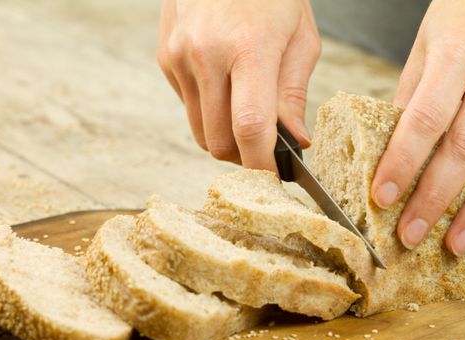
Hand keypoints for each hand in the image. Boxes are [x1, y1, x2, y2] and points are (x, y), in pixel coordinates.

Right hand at [157, 0, 319, 170]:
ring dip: (223, 136)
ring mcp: (179, 57)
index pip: (249, 128)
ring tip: (242, 114)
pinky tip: (221, 86)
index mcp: (248, 49)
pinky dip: (206, 111)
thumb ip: (294, 94)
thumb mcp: (299, 36)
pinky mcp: (165, 58)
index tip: (272, 178)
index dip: (261, 163)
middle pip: (218, 141)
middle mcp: (205, 55)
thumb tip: (294, 140)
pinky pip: (186, 106)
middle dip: (242, 156)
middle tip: (261, 147)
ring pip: (198, 131)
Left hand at [371, 0, 464, 255]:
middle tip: (409, 234)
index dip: (403, 161)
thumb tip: (389, 145)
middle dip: (434, 196)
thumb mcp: (428, 47)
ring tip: (453, 244)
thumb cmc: (464, 16)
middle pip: (464, 146)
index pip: (424, 117)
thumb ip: (412, 95)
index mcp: (455, 55)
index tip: (380, 196)